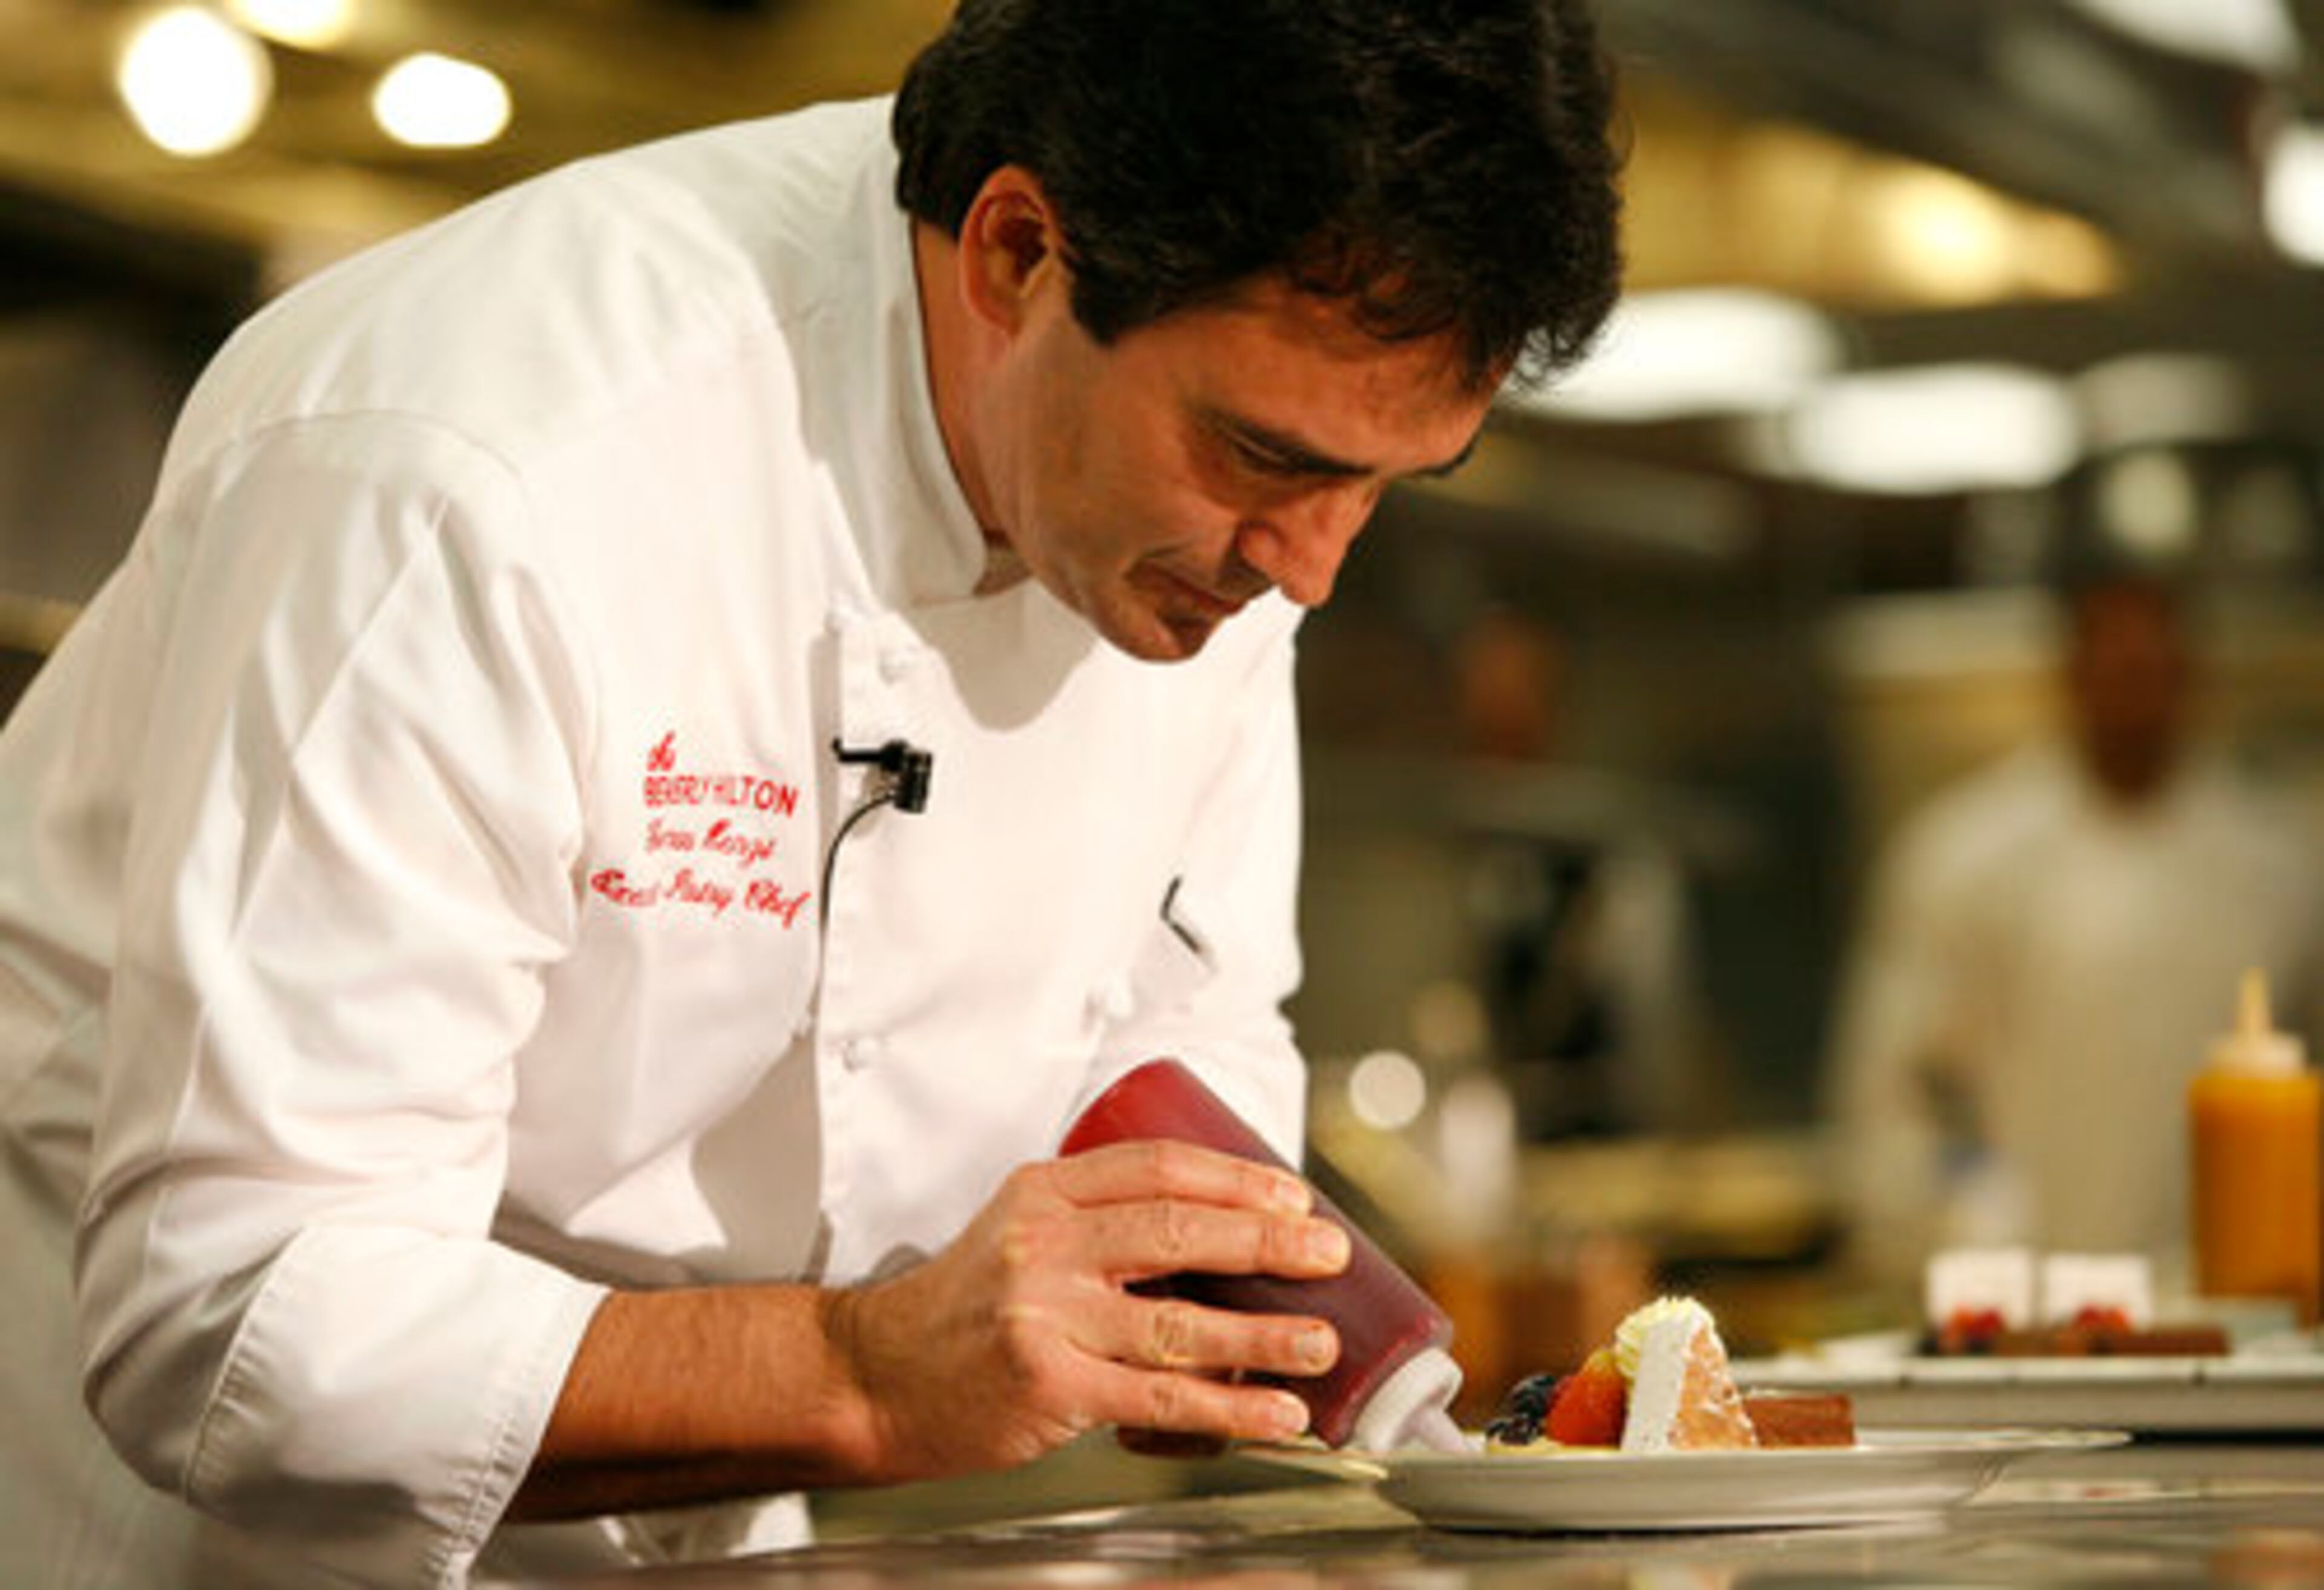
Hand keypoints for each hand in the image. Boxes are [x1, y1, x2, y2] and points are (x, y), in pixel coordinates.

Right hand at [825, 1140, 1348, 1481]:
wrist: (874, 1376)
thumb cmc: (963, 1309)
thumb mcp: (1021, 1232)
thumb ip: (1100, 1224)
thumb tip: (1224, 1240)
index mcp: (1043, 1191)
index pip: (1156, 1165)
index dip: (1236, 1176)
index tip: (1294, 1193)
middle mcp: (1044, 1244)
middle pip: (1179, 1229)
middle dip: (1268, 1239)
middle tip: (1330, 1251)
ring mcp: (1045, 1316)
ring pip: (1178, 1322)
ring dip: (1264, 1334)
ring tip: (1323, 1342)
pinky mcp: (1050, 1387)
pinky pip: (1159, 1398)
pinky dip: (1228, 1408)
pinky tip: (1276, 1415)